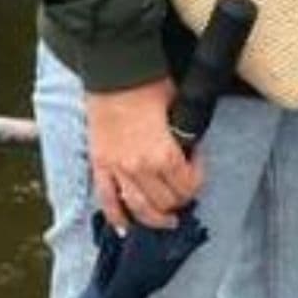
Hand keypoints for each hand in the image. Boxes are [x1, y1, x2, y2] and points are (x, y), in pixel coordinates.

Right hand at [85, 79, 202, 231]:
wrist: (113, 70)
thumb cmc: (147, 84)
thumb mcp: (177, 109)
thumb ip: (182, 135)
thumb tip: (188, 147)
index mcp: (163, 154)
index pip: (187, 184)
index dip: (198, 178)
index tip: (197, 164)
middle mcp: (140, 168)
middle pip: (165, 201)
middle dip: (179, 200)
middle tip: (185, 193)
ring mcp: (117, 169)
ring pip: (138, 208)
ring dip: (154, 219)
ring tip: (166, 221)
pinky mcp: (100, 165)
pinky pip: (107, 199)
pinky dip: (116, 217)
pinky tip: (125, 227)